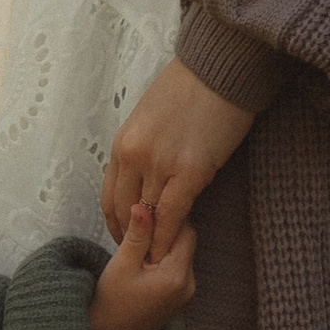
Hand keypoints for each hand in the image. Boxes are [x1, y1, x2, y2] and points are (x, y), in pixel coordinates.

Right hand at [89, 201, 197, 329]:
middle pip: (186, 242)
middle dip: (166, 230)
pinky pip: (177, 268)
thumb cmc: (109, 302)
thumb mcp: (121, 264)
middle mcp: (188, 286)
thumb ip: (137, 234)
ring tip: (139, 244)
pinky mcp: (178, 298)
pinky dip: (164, 259)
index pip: (185, 231)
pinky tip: (143, 260)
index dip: (168, 217)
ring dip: (164, 244)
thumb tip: (143, 205)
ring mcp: (185, 294)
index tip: (148, 209)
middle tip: (142, 224)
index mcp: (177, 277)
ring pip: (181, 254)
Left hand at [103, 59, 255, 262]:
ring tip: (157, 261)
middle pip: (125, 210)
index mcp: (123, 142)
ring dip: (151, 242)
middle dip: (132, 237)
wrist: (219, 69)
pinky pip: (173, 214)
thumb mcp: (150, 118)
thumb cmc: (190, 88)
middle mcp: (134, 156)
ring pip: (149, 217)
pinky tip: (172, 249)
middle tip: (141, 256)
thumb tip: (146, 177)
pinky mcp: (190, 171)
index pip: (110, 195)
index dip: (116, 222)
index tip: (125, 237)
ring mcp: (160, 164)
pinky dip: (170, 236)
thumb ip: (143, 149)